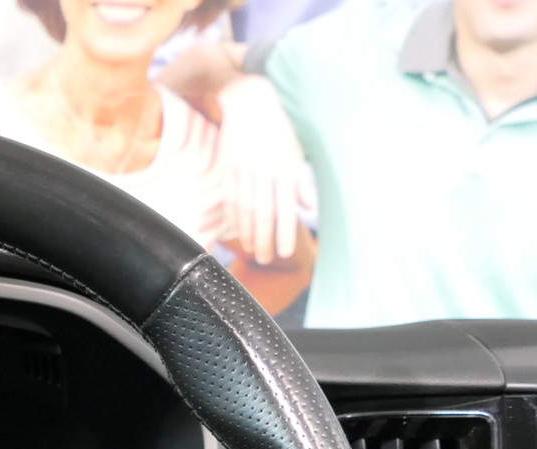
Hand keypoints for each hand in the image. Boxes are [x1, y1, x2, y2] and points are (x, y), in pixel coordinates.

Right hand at [211, 76, 311, 265]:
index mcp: (284, 167)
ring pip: (245, 209)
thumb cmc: (276, 129)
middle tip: (266, 259)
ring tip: (251, 251)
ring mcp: (244, 169)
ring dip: (248, 234)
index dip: (286, 233)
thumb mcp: (294, 151)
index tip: (286, 252)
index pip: (286, 208)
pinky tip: (236, 232)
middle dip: (265, 240)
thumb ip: (300, 182)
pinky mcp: (228, 167)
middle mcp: (264, 170)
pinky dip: (233, 218)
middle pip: (263, 213)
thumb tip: (308, 208)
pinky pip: (229, 198)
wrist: (249, 102)